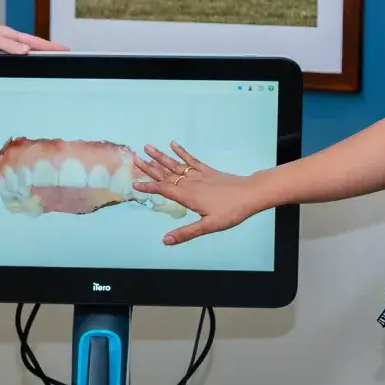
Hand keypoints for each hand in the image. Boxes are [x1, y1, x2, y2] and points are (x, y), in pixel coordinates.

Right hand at [132, 142, 261, 245]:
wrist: (250, 194)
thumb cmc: (231, 211)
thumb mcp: (209, 226)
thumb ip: (186, 233)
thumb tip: (165, 240)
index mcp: (188, 196)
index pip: (163, 189)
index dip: (148, 186)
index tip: (134, 183)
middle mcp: (190, 183)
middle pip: (166, 174)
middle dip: (149, 167)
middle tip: (134, 159)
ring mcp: (198, 175)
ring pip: (175, 164)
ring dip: (160, 156)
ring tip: (147, 148)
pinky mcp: (207, 171)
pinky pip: (191, 159)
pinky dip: (181, 152)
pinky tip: (173, 144)